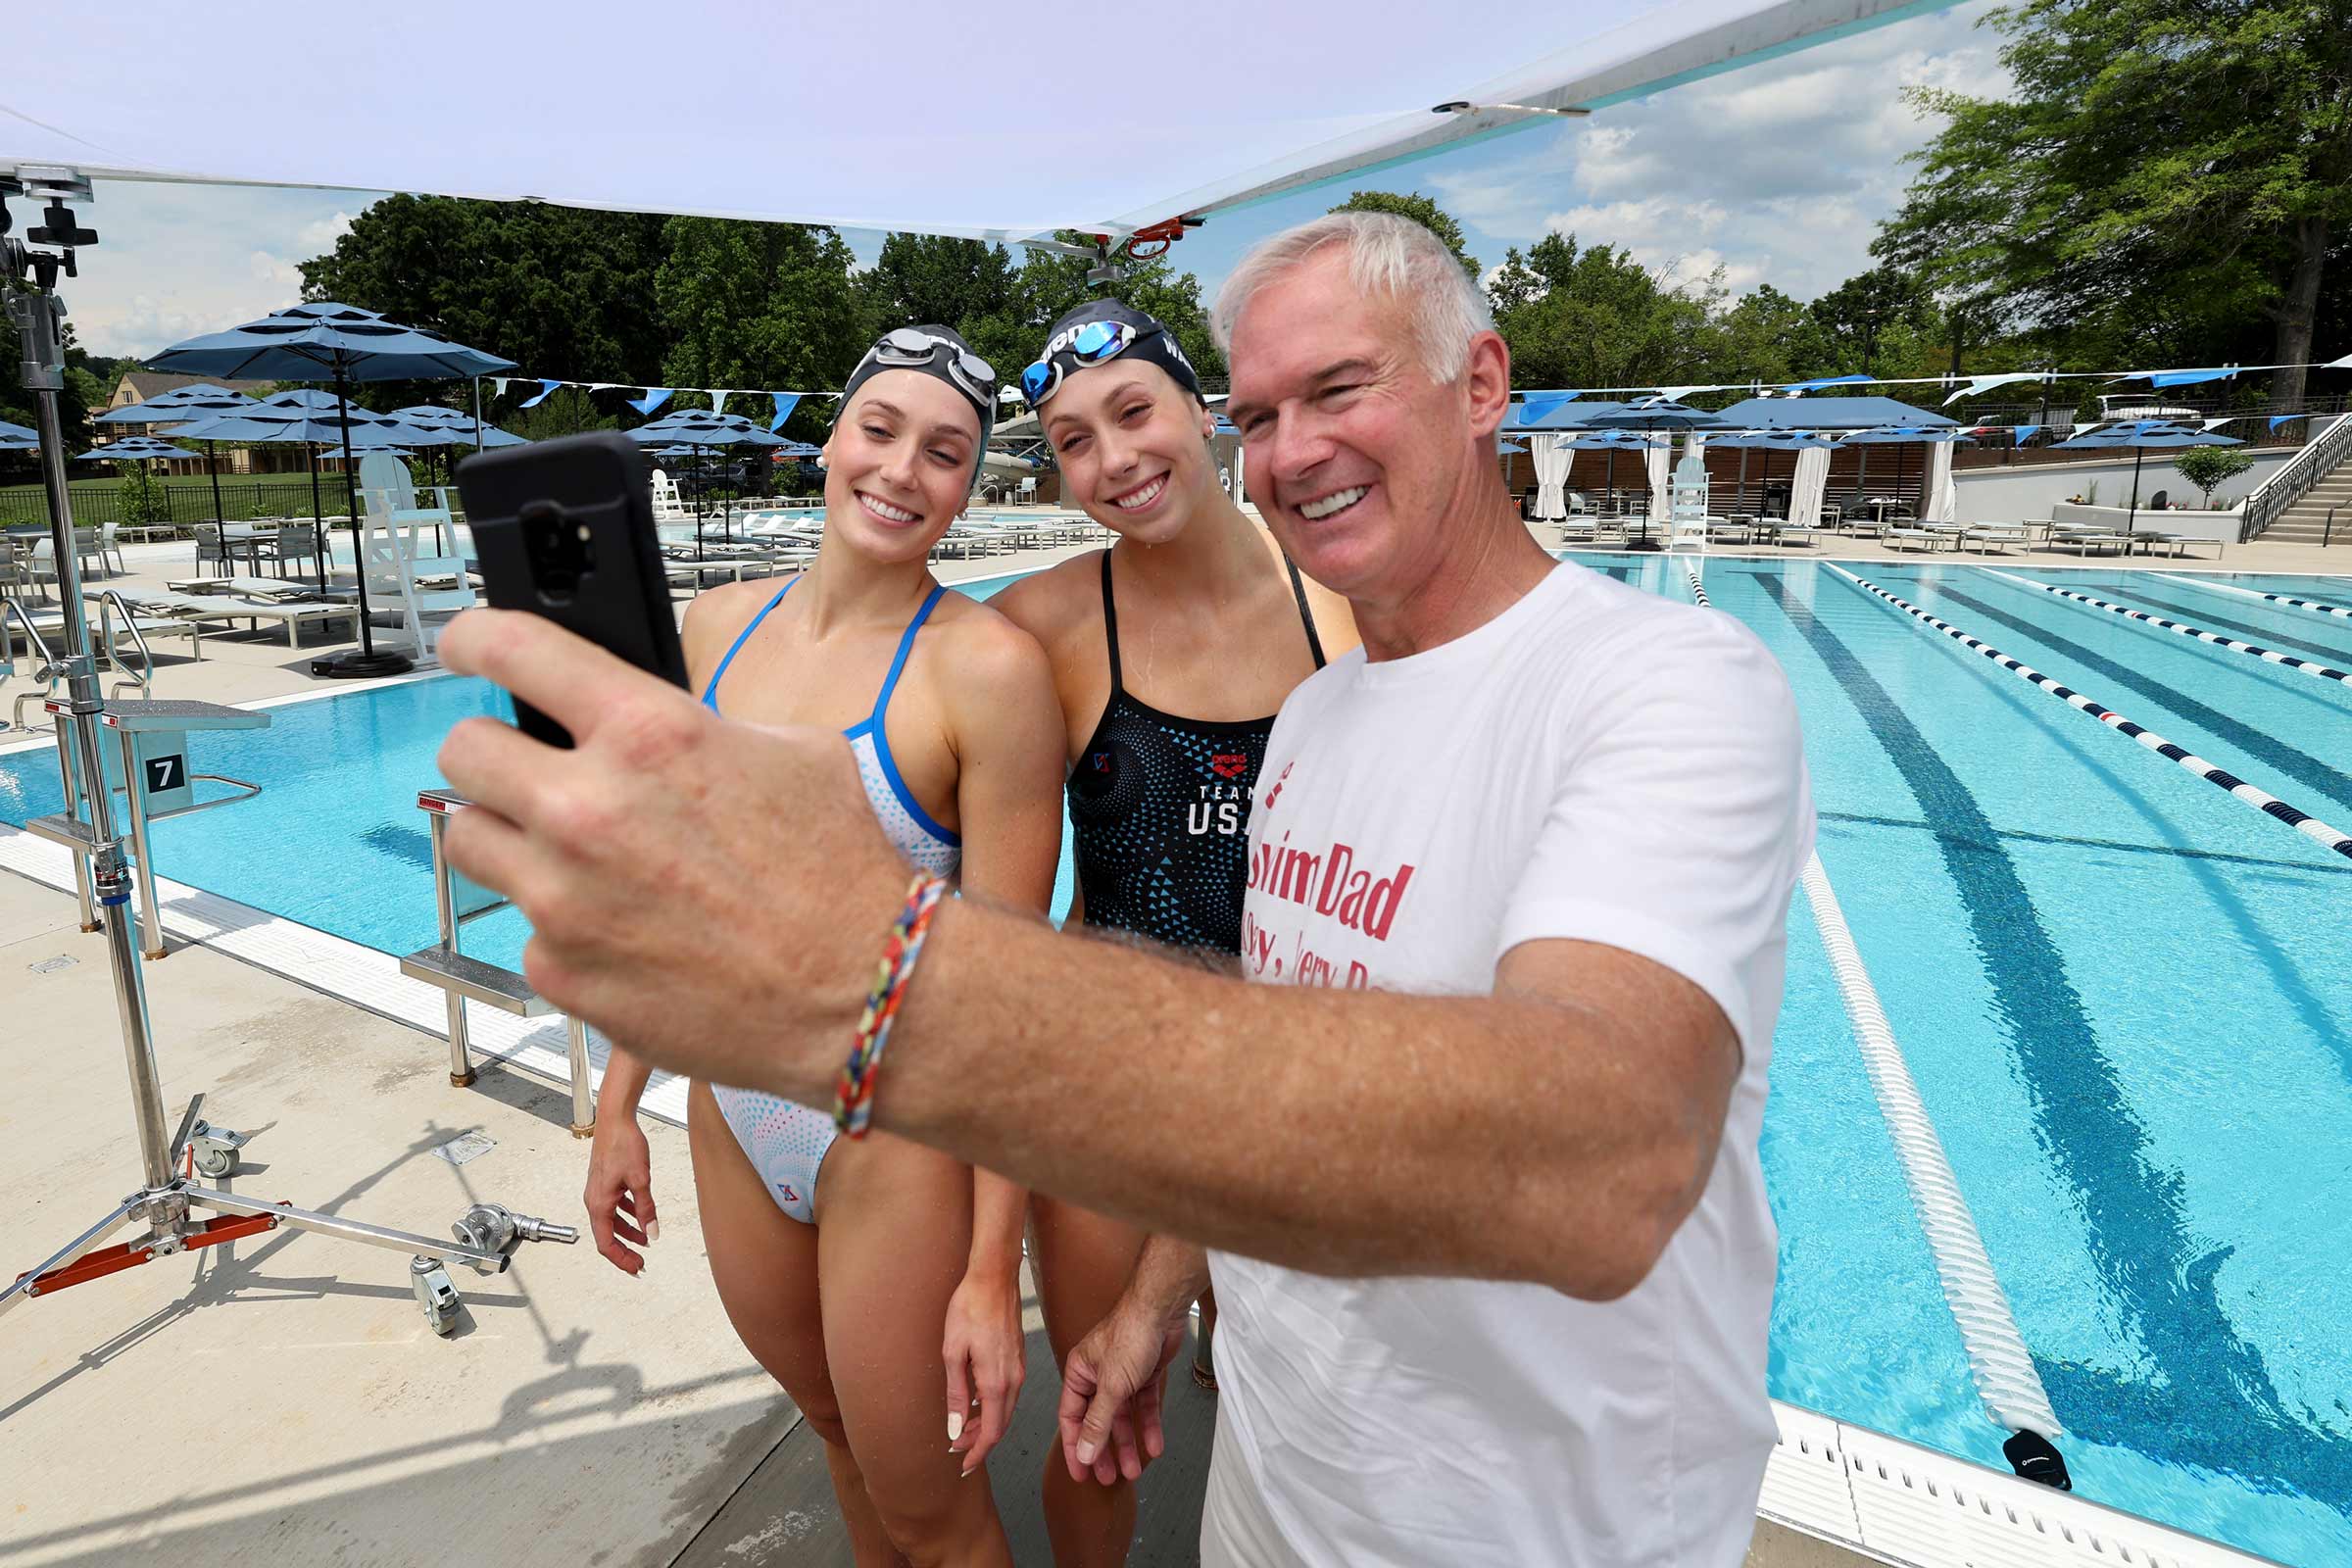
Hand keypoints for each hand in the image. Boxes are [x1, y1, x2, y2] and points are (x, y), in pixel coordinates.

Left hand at [434, 610, 904, 1097]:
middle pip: (463, 751)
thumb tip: (641, 721)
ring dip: (512, 838)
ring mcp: (563, 898)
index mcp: (649, 732)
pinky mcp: (561, 972)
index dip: (474, 639)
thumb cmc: (840, 873)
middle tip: (525, 767)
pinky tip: (627, 930)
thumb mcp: (793, 749)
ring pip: (472, 840)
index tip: (466, 645)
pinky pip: (528, 930)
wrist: (860, 991)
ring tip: (573, 855)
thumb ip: (696, 725)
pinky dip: (564, 927)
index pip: (511, 650)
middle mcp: (589, 809)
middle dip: (492, 751)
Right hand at [583, 1112, 656, 1275]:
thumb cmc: (623, 1144)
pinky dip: (627, 1216)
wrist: (615, 1120)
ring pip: (611, 1222)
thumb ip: (646, 1209)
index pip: (606, 1243)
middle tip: (641, 1261)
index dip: (621, 1259)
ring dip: (628, 1233)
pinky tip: (640, 1216)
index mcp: (599, 1204)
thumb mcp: (641, 1180)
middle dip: (624, 1250)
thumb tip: (653, 1233)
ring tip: (645, 1240)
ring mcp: (598, 1192)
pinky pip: (614, 1207)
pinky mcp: (605, 1183)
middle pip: (607, 1236)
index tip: (636, 1268)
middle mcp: (594, 1200)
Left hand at [942, 1268, 1025, 1476]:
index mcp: (997, 1382)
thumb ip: (956, 1394)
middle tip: (957, 1448)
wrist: (994, 1277)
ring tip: (964, 1429)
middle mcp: (1014, 1379)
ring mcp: (1019, 1368)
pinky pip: (1009, 1392)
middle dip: (980, 1441)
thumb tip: (957, 1428)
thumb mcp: (953, 1353)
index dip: (978, 1452)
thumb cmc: (970, 1308)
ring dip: (987, 1423)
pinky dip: (994, 1406)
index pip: (992, 1432)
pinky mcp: (1018, 1357)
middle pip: (1001, 1424)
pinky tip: (977, 1402)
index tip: (964, 1464)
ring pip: (1006, 1409)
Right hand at [1058, 1297, 1184, 1486]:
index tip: (1080, 1473)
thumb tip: (1084, 1452)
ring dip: (1127, 1443)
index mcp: (1079, 1373)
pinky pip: (1144, 1406)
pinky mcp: (1144, 1374)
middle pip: (1097, 1421)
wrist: (1162, 1309)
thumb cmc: (1130, 1333)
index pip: (1071, 1418)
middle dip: (1103, 1450)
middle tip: (1107, 1478)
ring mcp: (1122, 1375)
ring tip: (1134, 1470)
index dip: (1075, 1446)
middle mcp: (1097, 1375)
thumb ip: (1098, 1422)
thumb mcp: (1111, 1387)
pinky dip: (1149, 1425)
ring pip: (1122, 1417)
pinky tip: (1154, 1445)